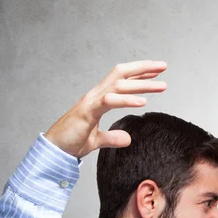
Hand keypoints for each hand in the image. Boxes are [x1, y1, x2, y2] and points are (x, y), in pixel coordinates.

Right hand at [45, 61, 167, 158]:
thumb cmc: (71, 143)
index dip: (138, 74)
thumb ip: (112, 137)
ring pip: (119, 85)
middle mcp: (95, 95)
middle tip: (163, 66)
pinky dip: (127, 100)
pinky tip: (142, 102)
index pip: (120, 80)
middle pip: (121, 74)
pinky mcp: (88, 112)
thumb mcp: (97, 140)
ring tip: (161, 85)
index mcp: (97, 99)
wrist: (53, 151)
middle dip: (143, 68)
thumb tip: (127, 138)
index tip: (156, 72)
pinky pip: (109, 101)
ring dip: (142, 84)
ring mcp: (90, 101)